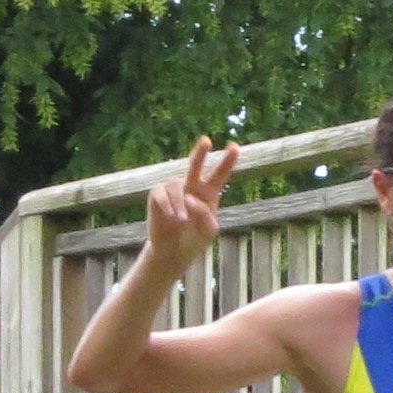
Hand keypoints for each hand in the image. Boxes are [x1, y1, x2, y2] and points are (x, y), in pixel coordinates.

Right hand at [145, 137, 238, 277]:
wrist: (174, 252)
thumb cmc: (195, 239)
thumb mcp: (209, 230)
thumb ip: (205, 213)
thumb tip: (189, 197)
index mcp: (209, 193)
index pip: (220, 174)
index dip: (227, 161)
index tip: (234, 146)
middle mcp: (191, 187)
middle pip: (195, 165)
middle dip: (200, 153)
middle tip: (206, 141)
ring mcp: (174, 190)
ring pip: (175, 183)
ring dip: (179, 203)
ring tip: (181, 220)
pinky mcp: (157, 196)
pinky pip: (160, 193)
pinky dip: (166, 204)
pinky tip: (170, 216)